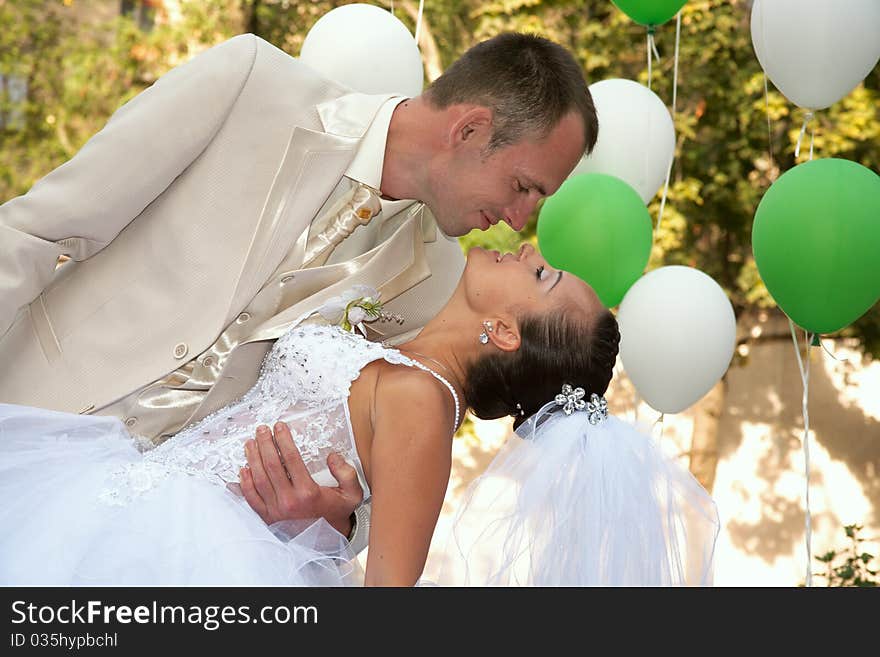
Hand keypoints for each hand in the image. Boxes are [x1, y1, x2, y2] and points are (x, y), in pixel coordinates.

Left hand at [239, 422, 363, 536]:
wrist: (326, 542)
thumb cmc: (335, 515)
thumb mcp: (351, 495)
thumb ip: (347, 473)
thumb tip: (332, 457)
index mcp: (308, 493)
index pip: (291, 459)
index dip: (284, 440)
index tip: (280, 427)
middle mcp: (289, 502)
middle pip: (271, 466)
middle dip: (265, 444)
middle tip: (262, 430)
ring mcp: (275, 511)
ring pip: (258, 479)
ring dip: (252, 459)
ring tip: (250, 443)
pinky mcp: (267, 518)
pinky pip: (251, 498)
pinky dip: (244, 483)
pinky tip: (243, 469)